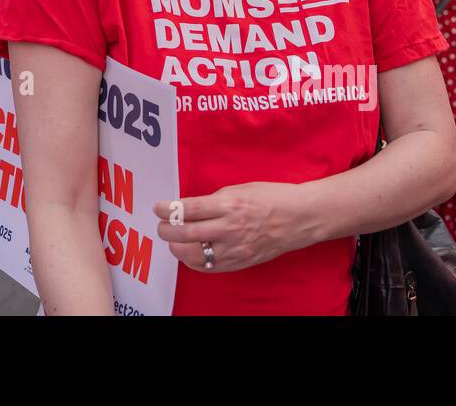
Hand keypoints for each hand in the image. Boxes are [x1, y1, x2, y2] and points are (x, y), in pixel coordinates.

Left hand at [154, 182, 311, 273]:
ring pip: (194, 254)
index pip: (188, 209)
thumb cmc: (270, 197)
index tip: (157, 207)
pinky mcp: (240, 262)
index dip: (167, 209)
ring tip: (172, 240)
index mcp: (229, 205)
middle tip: (161, 225)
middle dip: (166, 230)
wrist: (298, 218)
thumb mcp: (239, 189)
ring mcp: (235, 248)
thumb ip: (213, 200)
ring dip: (176, 247)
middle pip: (186, 234)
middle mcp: (230, 228)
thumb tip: (188, 208)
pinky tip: (188, 253)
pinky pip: (209, 267)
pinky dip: (193, 261)